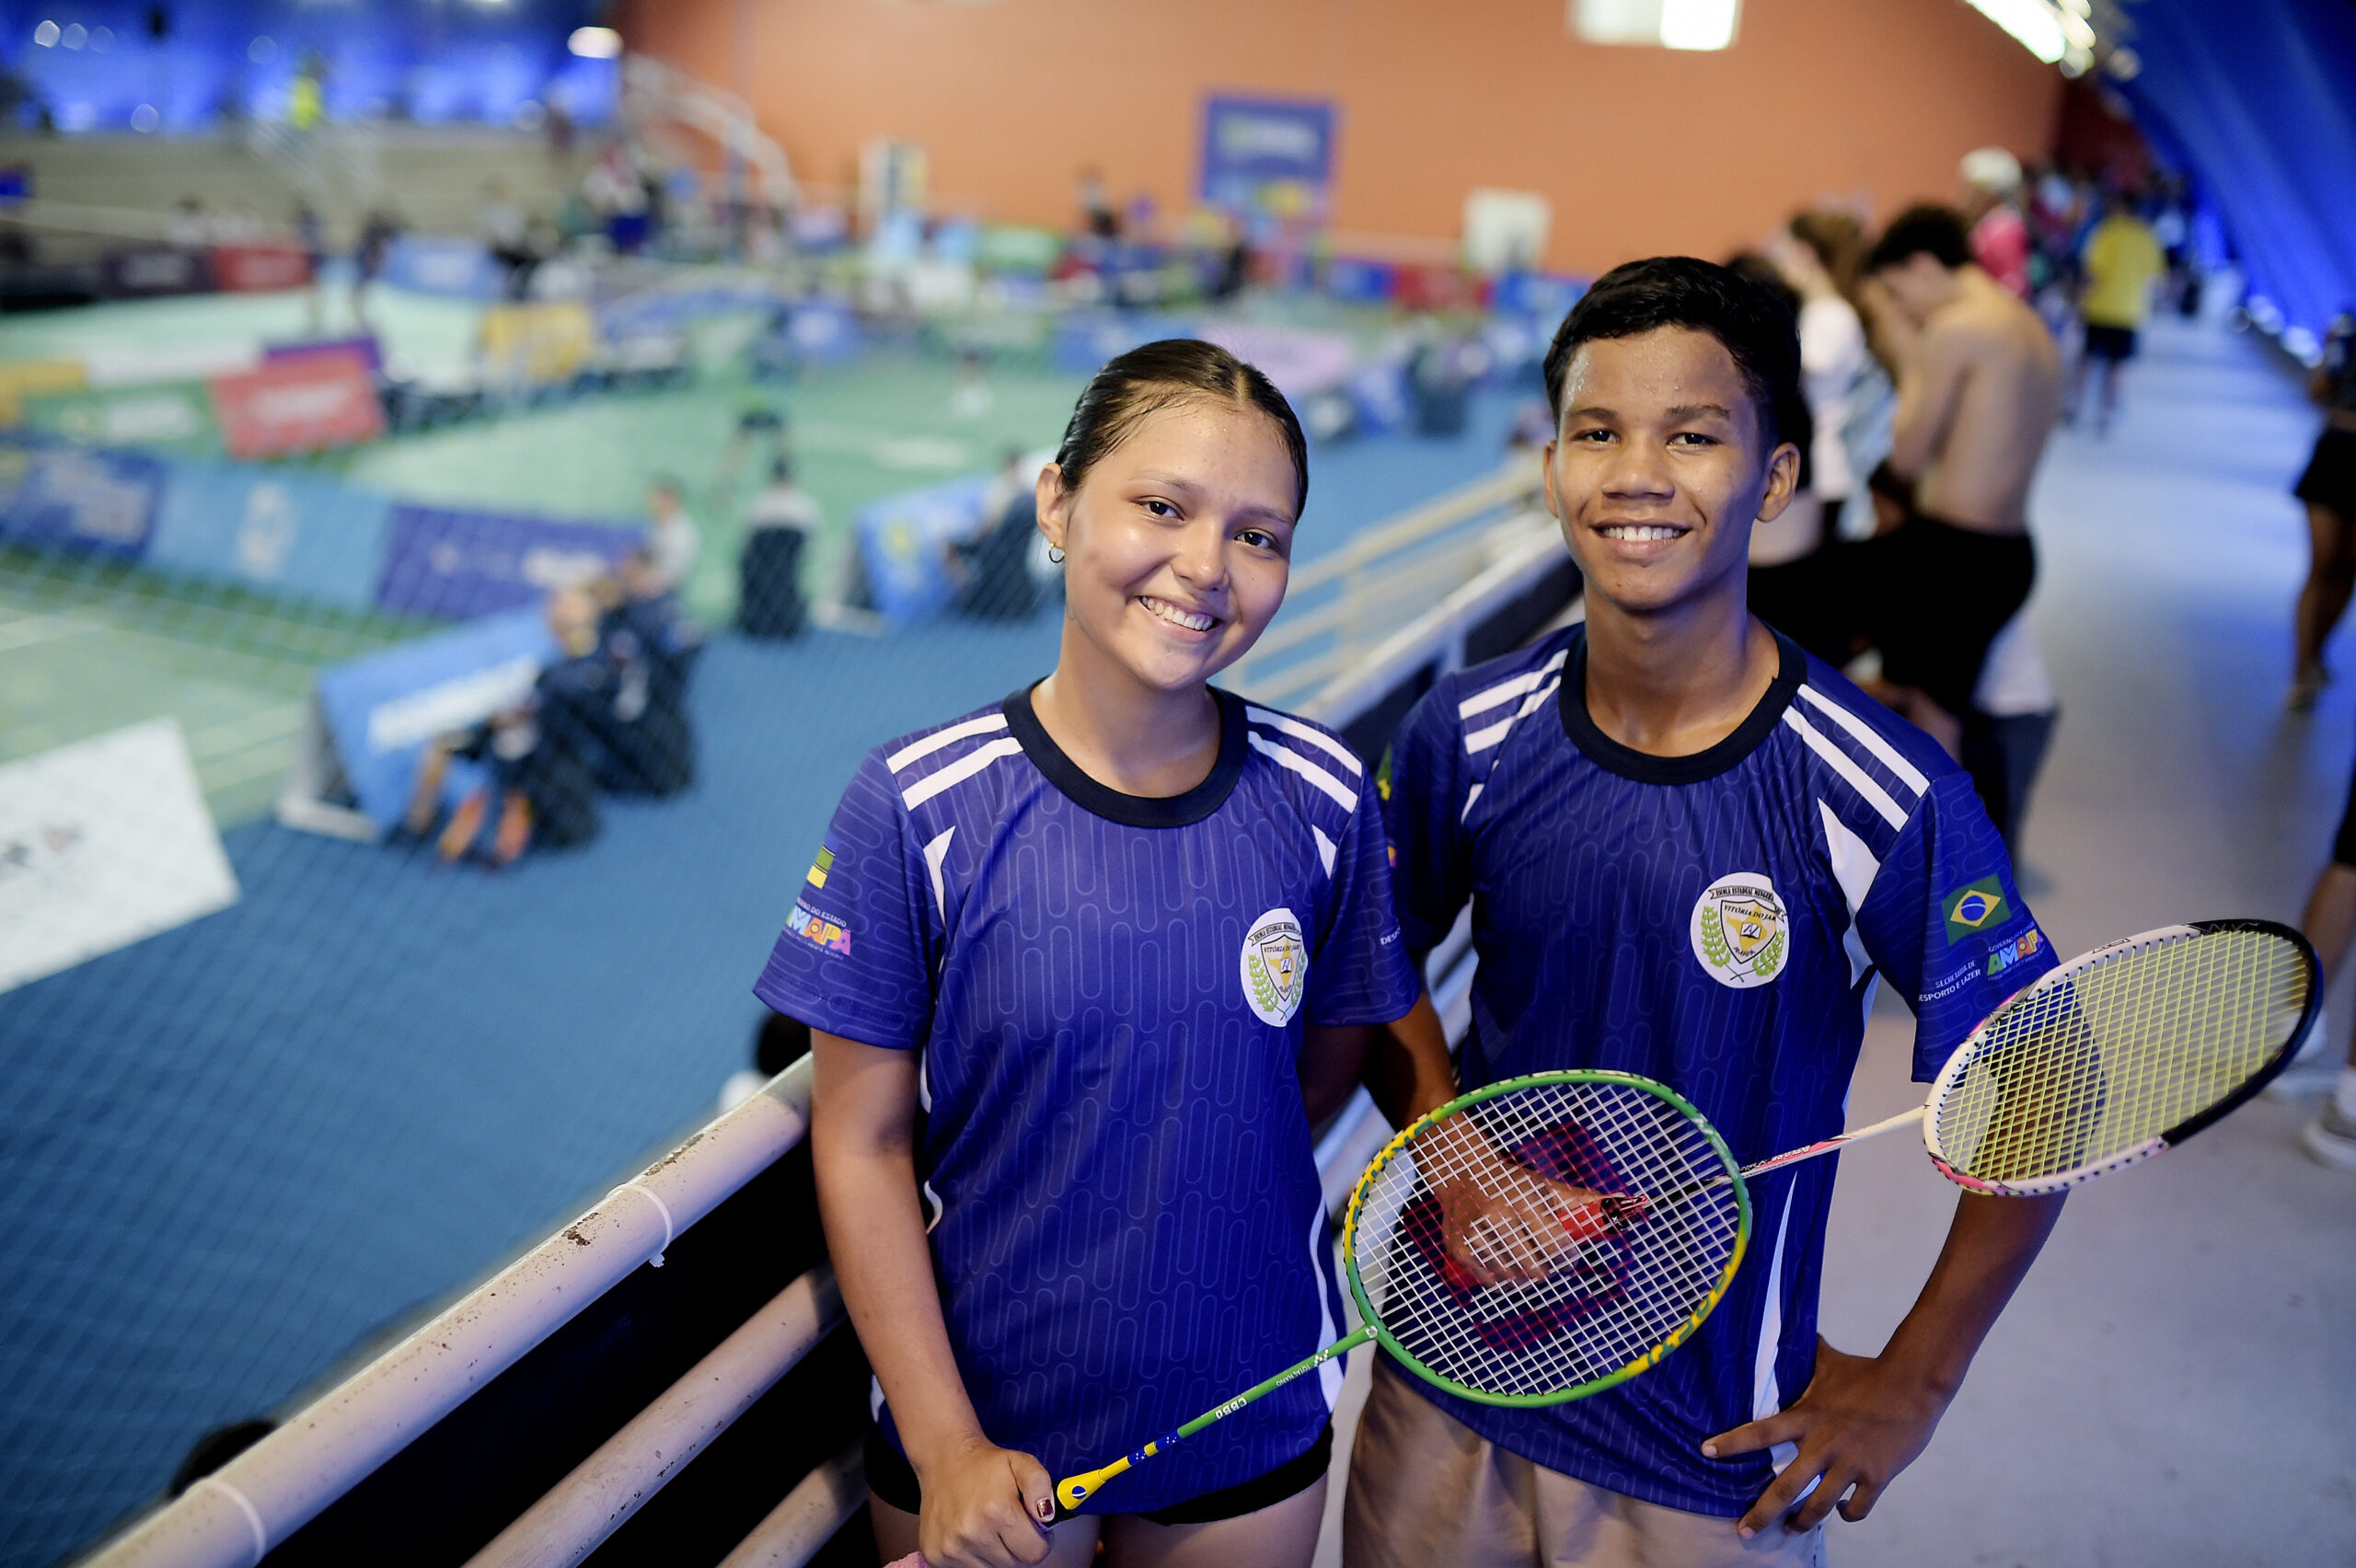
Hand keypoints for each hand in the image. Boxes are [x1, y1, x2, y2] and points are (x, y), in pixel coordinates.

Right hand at [911, 1434, 1055, 1567]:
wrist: (943, 1459)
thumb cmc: (985, 1465)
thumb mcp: (1021, 1462)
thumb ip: (1040, 1485)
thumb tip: (1047, 1516)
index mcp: (997, 1511)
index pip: (1035, 1553)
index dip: (1039, 1540)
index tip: (1032, 1527)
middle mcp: (972, 1533)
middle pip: (1014, 1564)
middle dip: (1017, 1547)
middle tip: (1008, 1524)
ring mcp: (951, 1548)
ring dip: (995, 1553)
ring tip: (988, 1527)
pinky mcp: (936, 1556)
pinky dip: (974, 1556)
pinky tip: (970, 1534)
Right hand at [1418, 1114, 1606, 1285]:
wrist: (1461, 1170)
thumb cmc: (1513, 1182)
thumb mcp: (1546, 1187)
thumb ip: (1584, 1201)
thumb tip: (1624, 1203)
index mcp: (1523, 1198)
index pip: (1554, 1245)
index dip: (1566, 1257)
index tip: (1568, 1257)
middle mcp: (1496, 1215)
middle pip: (1534, 1267)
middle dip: (1545, 1268)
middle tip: (1546, 1260)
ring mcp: (1474, 1233)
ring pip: (1512, 1277)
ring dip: (1523, 1274)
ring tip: (1523, 1258)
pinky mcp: (1457, 1248)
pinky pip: (1489, 1280)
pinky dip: (1500, 1277)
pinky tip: (1503, 1262)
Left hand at [1700, 1336, 1947, 1538]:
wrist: (1913, 1385)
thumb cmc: (1868, 1372)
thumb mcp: (1830, 1362)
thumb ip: (1806, 1354)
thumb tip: (1791, 1328)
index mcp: (1807, 1418)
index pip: (1760, 1432)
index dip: (1731, 1442)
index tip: (1706, 1453)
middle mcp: (1824, 1445)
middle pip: (1785, 1488)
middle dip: (1761, 1513)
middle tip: (1743, 1532)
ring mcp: (1850, 1464)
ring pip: (1819, 1506)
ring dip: (1801, 1522)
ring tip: (1790, 1530)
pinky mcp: (1877, 1477)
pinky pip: (1857, 1508)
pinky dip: (1846, 1514)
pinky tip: (1840, 1511)